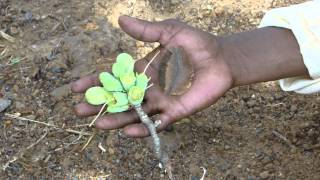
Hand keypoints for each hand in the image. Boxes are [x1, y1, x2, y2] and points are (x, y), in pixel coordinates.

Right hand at [71, 16, 233, 136]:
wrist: (221, 58)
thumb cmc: (196, 43)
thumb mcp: (169, 31)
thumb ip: (146, 30)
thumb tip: (120, 19)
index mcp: (142, 69)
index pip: (114, 77)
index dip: (95, 82)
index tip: (76, 87)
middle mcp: (148, 87)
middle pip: (119, 99)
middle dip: (100, 104)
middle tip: (79, 110)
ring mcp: (160, 101)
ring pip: (134, 114)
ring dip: (117, 120)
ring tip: (98, 124)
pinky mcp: (175, 111)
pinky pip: (157, 124)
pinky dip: (144, 129)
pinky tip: (129, 132)